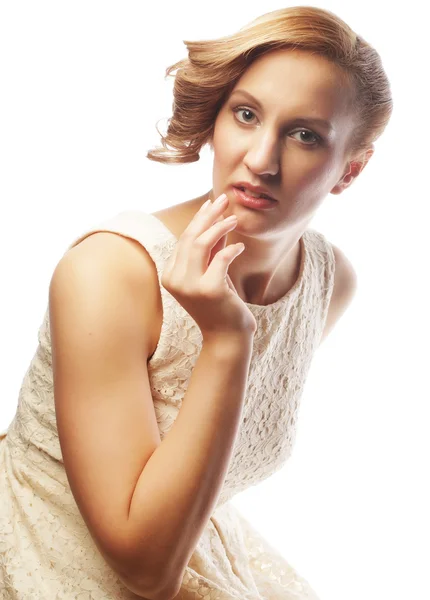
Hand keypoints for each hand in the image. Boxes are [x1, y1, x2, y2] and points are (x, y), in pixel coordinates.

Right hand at [161, 194, 256, 338]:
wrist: (226, 337)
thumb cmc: (219, 305)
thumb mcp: (210, 273)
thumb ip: (210, 250)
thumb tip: (216, 219)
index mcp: (170, 276)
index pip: (184, 240)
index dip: (198, 220)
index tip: (211, 205)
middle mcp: (175, 280)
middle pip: (190, 238)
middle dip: (208, 215)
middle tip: (223, 198)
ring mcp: (190, 286)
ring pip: (201, 244)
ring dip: (219, 227)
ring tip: (234, 218)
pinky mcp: (209, 290)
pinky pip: (221, 259)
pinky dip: (232, 249)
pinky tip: (241, 246)